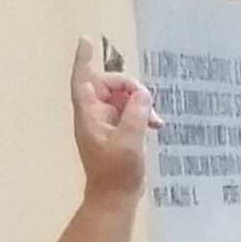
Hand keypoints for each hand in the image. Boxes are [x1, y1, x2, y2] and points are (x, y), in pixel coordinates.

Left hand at [68, 35, 155, 198]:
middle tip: (150, 104)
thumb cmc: (116, 173)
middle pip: (108, 86)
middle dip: (130, 89)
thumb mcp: (129, 142)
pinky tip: (155, 127)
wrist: (114, 200)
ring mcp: (104, 125)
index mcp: (89, 115)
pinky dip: (142, 116)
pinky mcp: (116, 135)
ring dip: (140, 104)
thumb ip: (136, 114)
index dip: (83, 60)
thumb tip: (142, 96)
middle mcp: (94, 116)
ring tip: (157, 122)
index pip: (83, 80)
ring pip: (121, 100)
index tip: (86, 41)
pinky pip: (128, 114)